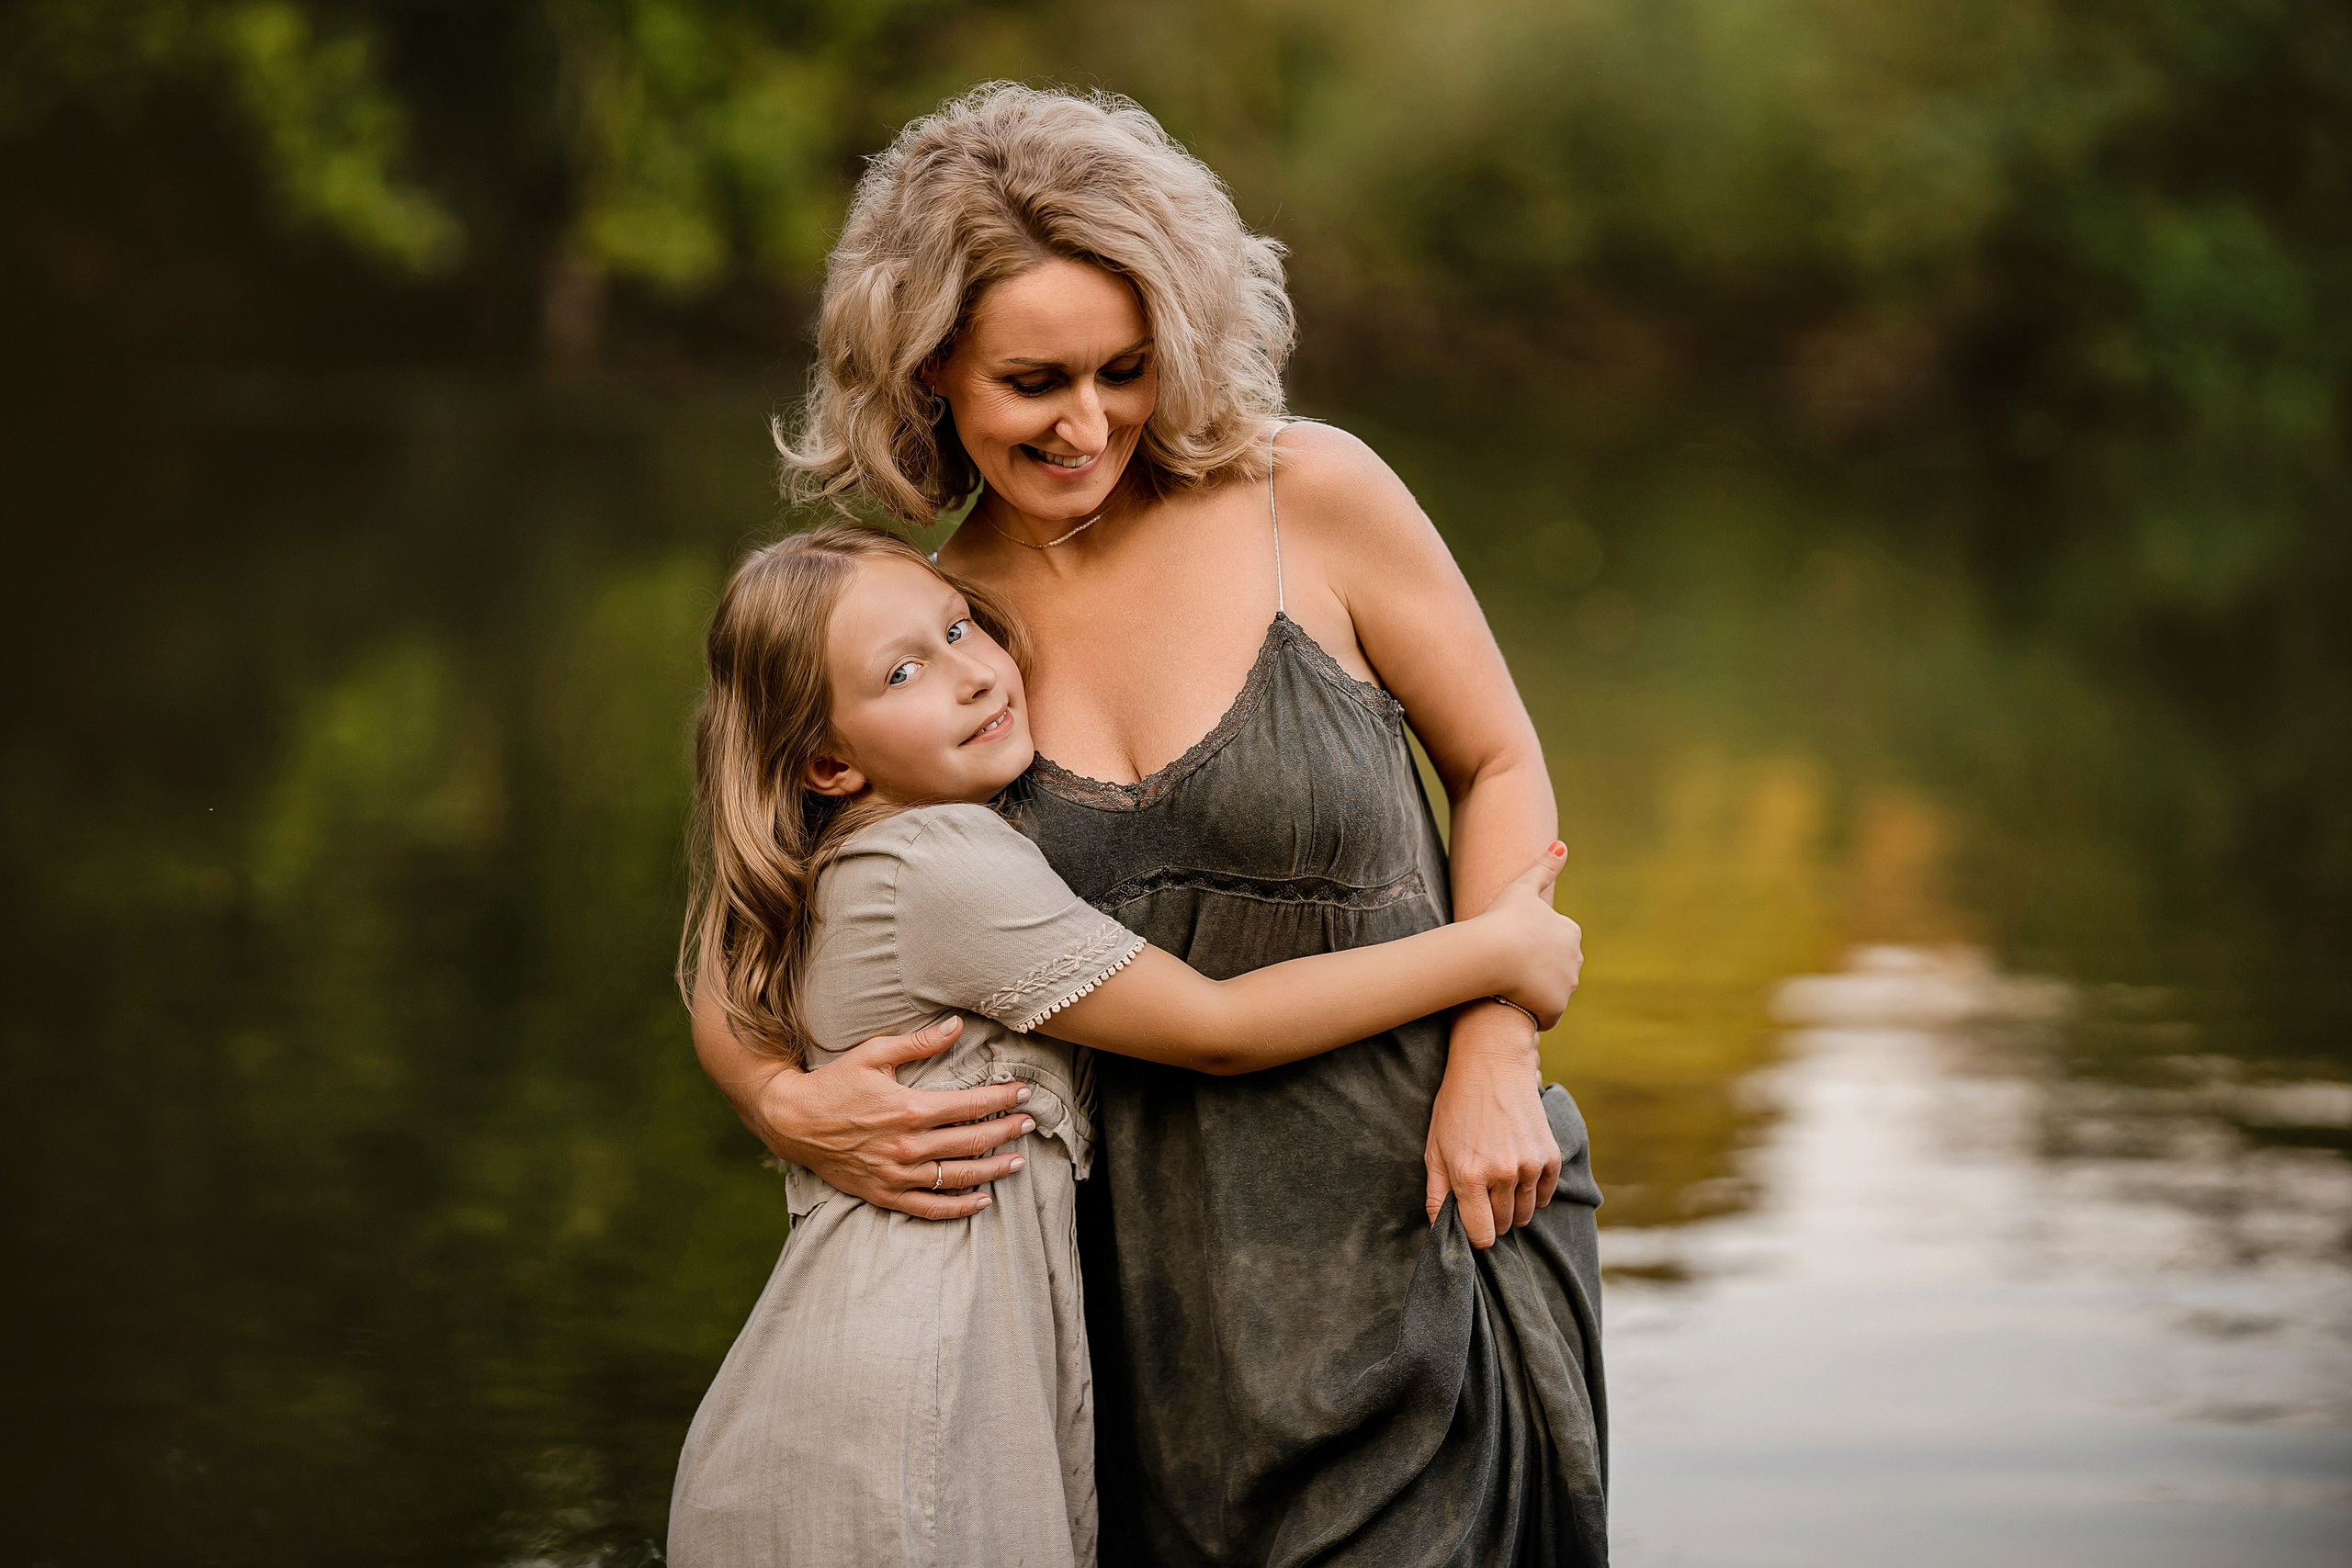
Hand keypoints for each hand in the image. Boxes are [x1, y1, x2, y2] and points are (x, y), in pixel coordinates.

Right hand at [727, 1017, 1036, 1218]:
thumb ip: (919, 1042)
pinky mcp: (884, 1193)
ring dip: (992, 1170)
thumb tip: (957, 1025)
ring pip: (957, 1176)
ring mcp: (897, 1174)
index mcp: (910, 1109)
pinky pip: (929, 1207)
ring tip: (1017, 1162)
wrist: (792, 1121)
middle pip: (971, 1141)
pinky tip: (982, 1202)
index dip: (1002, 1099)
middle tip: (1029, 1124)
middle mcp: (908, 1146)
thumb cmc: (834, 1083)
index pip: (970, 1106)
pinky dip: (958, 1208)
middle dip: (1006, 1132)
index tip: (1024, 1093)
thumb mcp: (874, 1053)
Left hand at [1423, 1001, 1561, 1247]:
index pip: (1481, 1235)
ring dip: (1511, 1209)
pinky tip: (1518, 1177)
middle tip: (1480, 1198)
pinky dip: (1533, 1194)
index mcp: (1469, 1175)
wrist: (1492, 1066)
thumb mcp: (1435, 1149)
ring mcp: (1529, 1165)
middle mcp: (1502, 1174)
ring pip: (1524, 1214)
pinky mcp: (1549, 1156)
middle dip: (1491, 1220)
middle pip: (1503, 1226)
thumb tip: (1438, 1230)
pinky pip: (1544, 1195)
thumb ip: (1437, 1193)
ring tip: (1497, 1185)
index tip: (1470, 1223)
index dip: (1474, 1236)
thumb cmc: (1456, 1107)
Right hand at [1476, 842, 1581, 1026]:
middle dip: (1539, 971)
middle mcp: (1576, 958)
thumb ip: (1545, 866)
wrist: (1492, 951)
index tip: (1516, 946)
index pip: (1558, 943)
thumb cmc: (1503, 918)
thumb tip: (1562, 844)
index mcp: (1571, 932)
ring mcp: (1568, 985)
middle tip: (1510, 967)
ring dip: (1536, 991)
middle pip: (1558, 968)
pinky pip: (1547, 1015)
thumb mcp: (1524, 887)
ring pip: (1553, 991)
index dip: (1536, 947)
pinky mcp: (1555, 1007)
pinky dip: (1535, 1012)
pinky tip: (1516, 1003)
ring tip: (1511, 986)